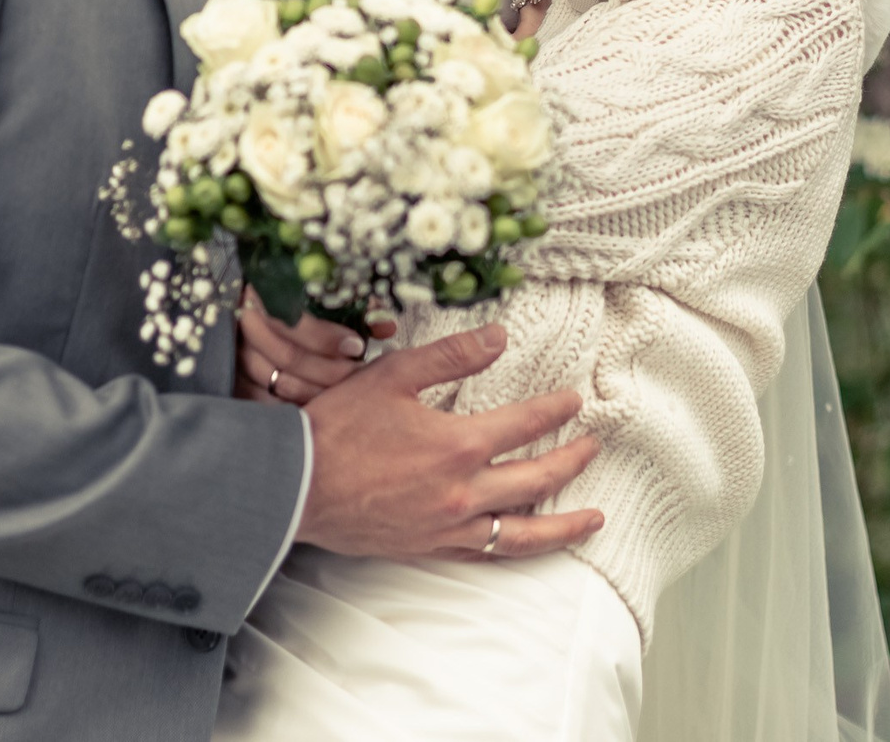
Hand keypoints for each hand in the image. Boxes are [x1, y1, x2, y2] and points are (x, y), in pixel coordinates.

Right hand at [235, 287, 394, 406]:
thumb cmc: (292, 296)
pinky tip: (319, 408)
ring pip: (278, 383)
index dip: (328, 338)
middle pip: (288, 357)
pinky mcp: (233, 380)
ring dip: (317, 392)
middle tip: (359, 374)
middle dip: (330, 371)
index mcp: (261, 293)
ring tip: (347, 395)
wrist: (247, 304)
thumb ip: (354, 305)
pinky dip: (294, 409)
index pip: (294, 322)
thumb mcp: (322, 291)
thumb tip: (386, 327)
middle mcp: (242, 326)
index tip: (356, 345)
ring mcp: (234, 356)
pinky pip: (265, 403)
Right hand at [296, 323, 603, 562]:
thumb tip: (499, 335)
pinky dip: (513, 549)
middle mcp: (463, 491)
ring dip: (563, 525)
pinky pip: (484, 553)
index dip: (556, 408)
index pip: (526, 423)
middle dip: (572, 461)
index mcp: (459, 444)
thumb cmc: (338, 426)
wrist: (295, 486)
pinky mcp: (428, 547)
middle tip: (594, 447)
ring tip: (594, 519)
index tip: (575, 399)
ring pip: (521, 531)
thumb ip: (451, 355)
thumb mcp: (393, 375)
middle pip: (536, 479)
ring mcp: (448, 525)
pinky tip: (525, 544)